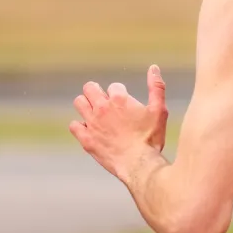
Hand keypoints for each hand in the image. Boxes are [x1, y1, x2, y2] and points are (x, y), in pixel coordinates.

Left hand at [70, 65, 168, 181]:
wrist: (139, 165)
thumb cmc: (151, 139)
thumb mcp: (159, 110)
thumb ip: (156, 87)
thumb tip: (153, 68)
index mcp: (119, 99)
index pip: (114, 87)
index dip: (120, 94)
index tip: (125, 105)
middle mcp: (102, 108)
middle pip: (90, 88)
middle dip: (96, 92)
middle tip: (104, 102)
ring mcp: (92, 123)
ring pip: (79, 102)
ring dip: (86, 105)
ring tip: (95, 113)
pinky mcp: (86, 139)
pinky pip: (74, 125)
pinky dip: (79, 126)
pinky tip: (88, 130)